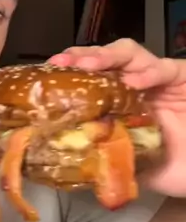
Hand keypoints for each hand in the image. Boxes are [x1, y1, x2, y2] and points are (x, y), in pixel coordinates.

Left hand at [49, 39, 185, 196]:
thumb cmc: (168, 167)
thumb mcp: (128, 164)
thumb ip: (104, 156)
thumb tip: (70, 158)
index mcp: (119, 101)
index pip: (91, 77)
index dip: (71, 73)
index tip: (49, 74)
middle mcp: (136, 84)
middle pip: (106, 58)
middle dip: (83, 56)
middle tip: (65, 63)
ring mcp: (159, 79)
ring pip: (131, 54)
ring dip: (107, 56)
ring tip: (90, 66)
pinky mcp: (183, 78)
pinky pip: (166, 68)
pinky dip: (148, 73)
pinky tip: (134, 82)